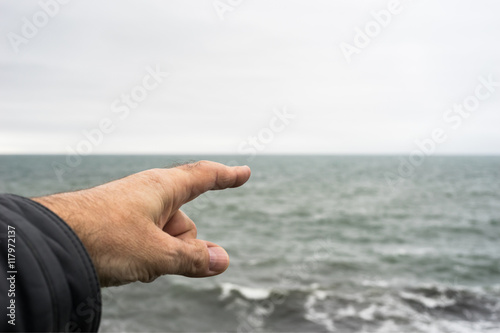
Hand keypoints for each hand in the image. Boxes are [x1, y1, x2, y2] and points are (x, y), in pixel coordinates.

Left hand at [32, 161, 250, 286]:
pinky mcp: (118, 226)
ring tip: (133, 262)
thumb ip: (192, 258)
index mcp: (162, 187)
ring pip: (165, 237)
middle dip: (181, 247)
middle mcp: (148, 194)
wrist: (48, 241)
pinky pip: (146, 242)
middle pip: (185, 223)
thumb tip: (223, 261)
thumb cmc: (102, 237)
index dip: (227, 177)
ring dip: (161, 255)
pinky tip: (123, 265)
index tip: (244, 173)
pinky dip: (145, 256)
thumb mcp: (156, 252)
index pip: (204, 176)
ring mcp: (132, 210)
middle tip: (161, 262)